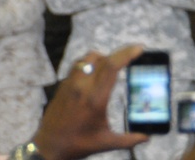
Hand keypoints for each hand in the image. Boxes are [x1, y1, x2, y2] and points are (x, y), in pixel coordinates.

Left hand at [30, 45, 148, 159]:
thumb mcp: (105, 143)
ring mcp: (70, 84)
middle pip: (103, 58)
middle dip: (120, 53)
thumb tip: (146, 137)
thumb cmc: (78, 144)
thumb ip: (128, 140)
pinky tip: (96, 73)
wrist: (48, 147)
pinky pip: (79, 65)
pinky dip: (91, 63)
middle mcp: (82, 87)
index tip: (139, 49)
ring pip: (88, 58)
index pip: (112, 67)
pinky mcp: (63, 85)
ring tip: (113, 64)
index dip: (127, 54)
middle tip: (132, 55)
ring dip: (103, 57)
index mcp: (95, 99)